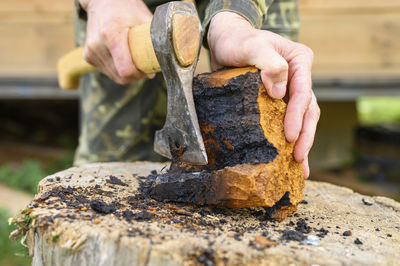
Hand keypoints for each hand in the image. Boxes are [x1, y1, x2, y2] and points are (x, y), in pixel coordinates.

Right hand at [79, 0, 153, 83]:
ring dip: (125, 72)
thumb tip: (155, 66)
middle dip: (134, 75)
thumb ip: (152, 43)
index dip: (138, 74)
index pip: (125, 70)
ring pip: (114, 76)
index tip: (146, 69)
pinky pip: (107, 72)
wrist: (102, 1)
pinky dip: (116, 69)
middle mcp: (97, 44)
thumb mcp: (143, 20)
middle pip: (120, 76)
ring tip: (132, 57)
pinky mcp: (87, 55)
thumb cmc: (126, 8)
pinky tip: (120, 56)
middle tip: (142, 65)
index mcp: (111, 34)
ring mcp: (90, 51)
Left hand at [208, 12, 319, 177]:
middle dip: (304, 136)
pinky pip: (285, 122)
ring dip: (301, 143)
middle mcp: (298, 77)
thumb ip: (268, 63)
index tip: (290, 138)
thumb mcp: (252, 46)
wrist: (225, 42)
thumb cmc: (237, 41)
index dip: (298, 117)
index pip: (303, 93)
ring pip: (300, 120)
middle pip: (308, 110)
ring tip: (300, 169)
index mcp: (299, 62)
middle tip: (299, 159)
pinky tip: (287, 160)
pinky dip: (288, 140)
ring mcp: (288, 90)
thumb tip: (278, 93)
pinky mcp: (276, 101)